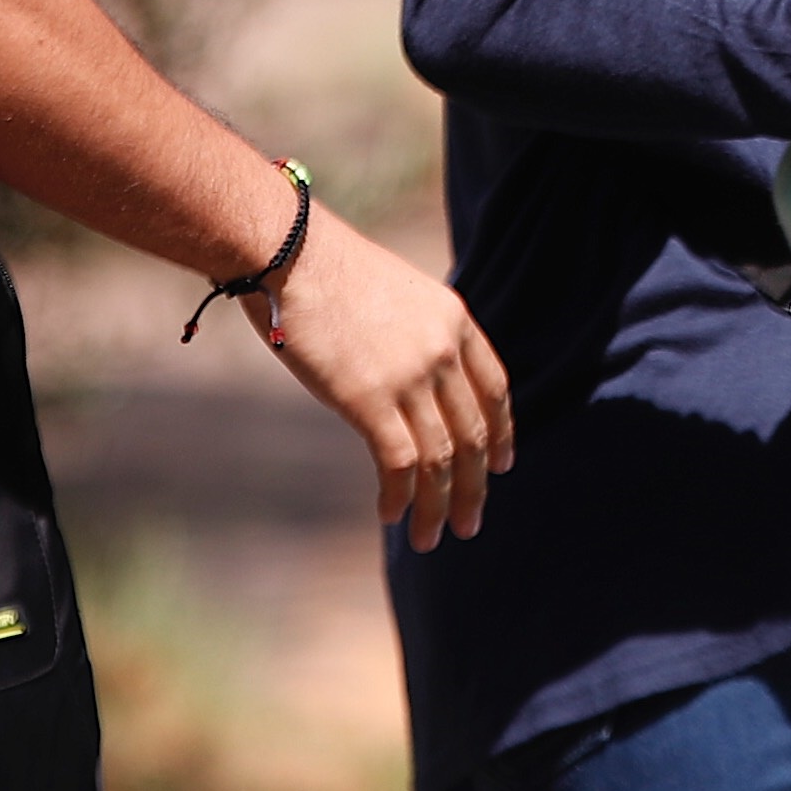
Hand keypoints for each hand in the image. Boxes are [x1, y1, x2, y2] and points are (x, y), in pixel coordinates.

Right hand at [250, 209, 515, 548]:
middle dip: (474, 486)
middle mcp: (443, 351)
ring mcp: (410, 377)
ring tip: (432, 538)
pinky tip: (391, 515)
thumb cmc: (325, 269)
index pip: (495, 389)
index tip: (502, 466)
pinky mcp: (370, 400)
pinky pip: (400, 464)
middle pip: (474, 434)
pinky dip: (400, 497)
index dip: (502, 433)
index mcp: (454, 320)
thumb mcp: (394, 294)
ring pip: (440, 459)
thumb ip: (415, 336)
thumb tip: (411, 382)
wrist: (287, 252)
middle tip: (470, 523)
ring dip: (437, 506)